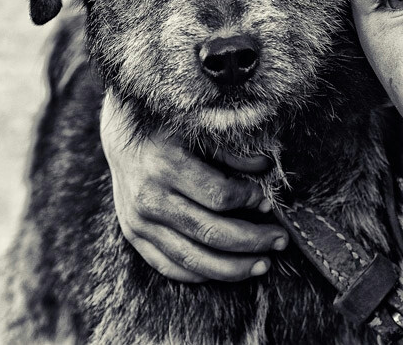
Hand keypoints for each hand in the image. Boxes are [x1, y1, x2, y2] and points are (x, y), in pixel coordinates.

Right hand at [100, 90, 288, 281]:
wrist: (122, 137)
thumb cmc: (169, 129)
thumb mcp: (199, 129)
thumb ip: (232, 151)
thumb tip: (265, 166)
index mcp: (166, 165)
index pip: (220, 196)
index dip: (250, 201)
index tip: (267, 201)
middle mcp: (149, 198)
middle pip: (211, 233)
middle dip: (253, 240)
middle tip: (280, 240)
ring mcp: (138, 222)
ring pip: (193, 259)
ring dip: (234, 267)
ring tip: (263, 264)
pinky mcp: (133, 236)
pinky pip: (169, 266)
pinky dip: (201, 274)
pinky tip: (227, 270)